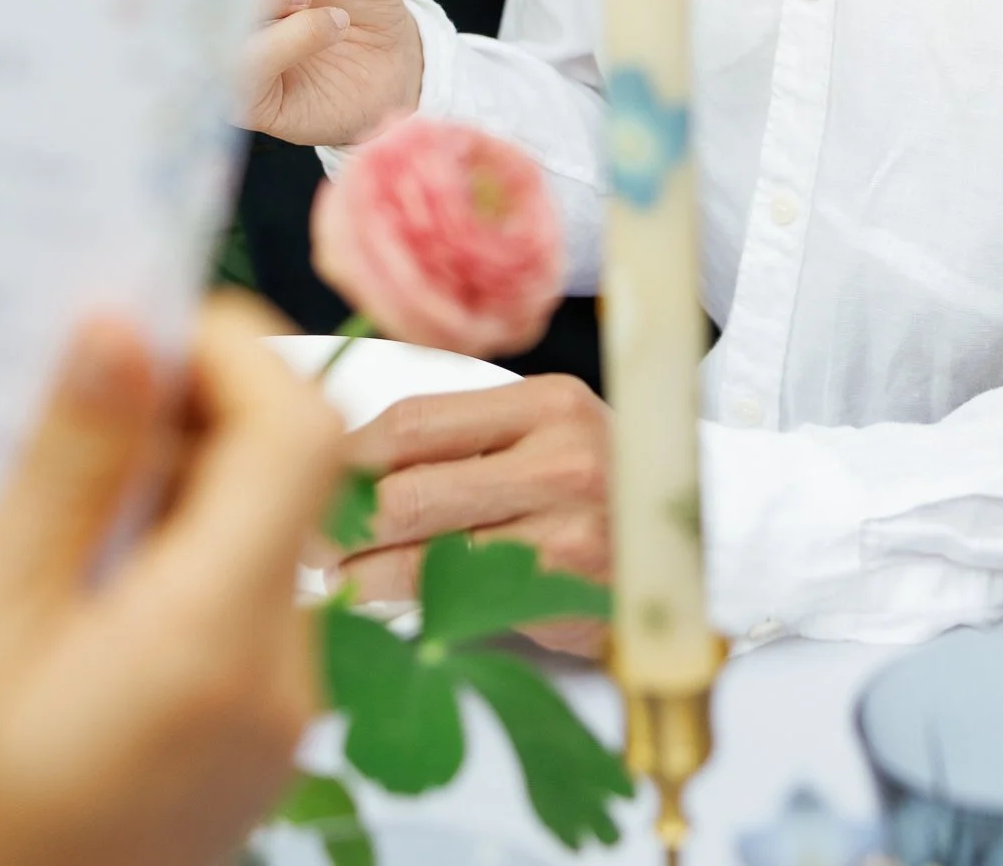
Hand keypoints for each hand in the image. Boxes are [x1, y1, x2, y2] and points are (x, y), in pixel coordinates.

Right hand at [0, 296, 341, 865]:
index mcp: (216, 640)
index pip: (298, 429)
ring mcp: (277, 725)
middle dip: (195, 411)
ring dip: (182, 486)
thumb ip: (66, 469)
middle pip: (289, 477)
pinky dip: (183, 560)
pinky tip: (83, 578)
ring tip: (61, 493)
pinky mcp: (251, 752)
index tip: (134, 325)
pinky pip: (246, 607)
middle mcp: (279, 679)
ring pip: (267, 536)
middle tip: (75, 400)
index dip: (229, 350)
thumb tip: (124, 324)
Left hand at [332, 375, 609, 648]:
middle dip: (343, 519)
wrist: (692, 558)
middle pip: (408, 487)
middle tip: (311, 539)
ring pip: (421, 548)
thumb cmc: (601, 495)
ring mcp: (562, 528)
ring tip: (333, 574)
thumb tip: (350, 462)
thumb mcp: (547, 441)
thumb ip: (467, 444)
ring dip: (359, 568)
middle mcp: (558, 457)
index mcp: (546, 403)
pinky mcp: (558, 592)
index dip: (349, 454)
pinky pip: (452, 595)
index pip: (417, 420)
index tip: (314, 477)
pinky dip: (399, 599)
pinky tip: (376, 599)